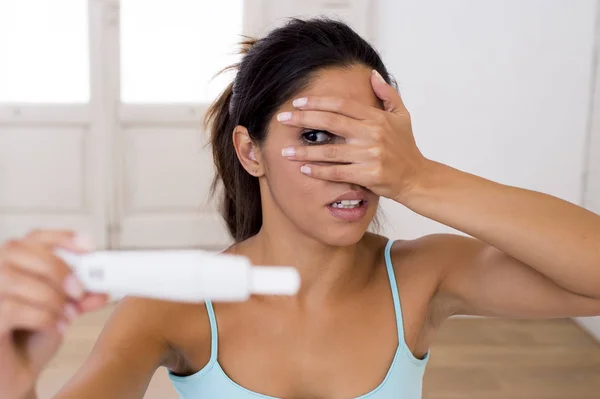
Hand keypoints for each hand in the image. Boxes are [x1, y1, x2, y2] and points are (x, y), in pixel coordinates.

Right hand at [0, 230, 108, 398]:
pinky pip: (10, 308)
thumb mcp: (64, 310)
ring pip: (12, 278)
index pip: (33, 237)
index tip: (89, 248)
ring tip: (67, 315)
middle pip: (19, 250)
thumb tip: (102, 289)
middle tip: (79, 291)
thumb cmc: (34, 338)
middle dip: (56, 269)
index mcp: (14, 264)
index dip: (61, 237)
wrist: (16, 375)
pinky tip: (55, 328)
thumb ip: (81, 296)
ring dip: (49, 296)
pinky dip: (41, 316)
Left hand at [278, 69, 429, 201]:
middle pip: (331, 123)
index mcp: (377, 118)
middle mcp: (372, 134)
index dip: (318, 102)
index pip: (342, 105)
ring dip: (305, 151)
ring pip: (330, 151)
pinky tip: (303, 170)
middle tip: (282, 118)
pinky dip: (319, 172)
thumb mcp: (402, 115)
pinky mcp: (368, 175)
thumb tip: (372, 74)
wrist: (417, 177)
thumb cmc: (406, 147)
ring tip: (285, 150)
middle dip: (303, 119)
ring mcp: (370, 155)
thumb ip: (387, 94)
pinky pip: (337, 172)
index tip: (297, 103)